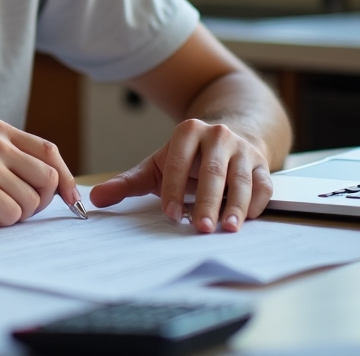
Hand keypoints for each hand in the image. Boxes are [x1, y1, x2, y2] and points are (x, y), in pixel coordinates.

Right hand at [0, 119, 81, 226]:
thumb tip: (56, 184)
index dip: (66, 179)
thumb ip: (8, 159)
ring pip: (32, 201)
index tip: (71, 200)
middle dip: (38, 203)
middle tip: (8, 209)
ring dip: (13, 215)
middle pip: (49, 178)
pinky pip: (13, 214)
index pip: (50, 152)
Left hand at [88, 119, 272, 232]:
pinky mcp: (262, 164)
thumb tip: (96, 200)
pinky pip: (263, 185)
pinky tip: (247, 220)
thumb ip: (127, 183)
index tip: (170, 214)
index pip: (179, 163)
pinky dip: (257, 203)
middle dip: (206, 202)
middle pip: (213, 173)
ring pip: (241, 180)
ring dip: (235, 206)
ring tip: (227, 228)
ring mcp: (243, 150)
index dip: (174, 189)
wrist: (229, 139)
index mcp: (188, 132)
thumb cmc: (188, 159)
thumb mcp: (158, 166)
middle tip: (200, 227)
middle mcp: (218, 136)